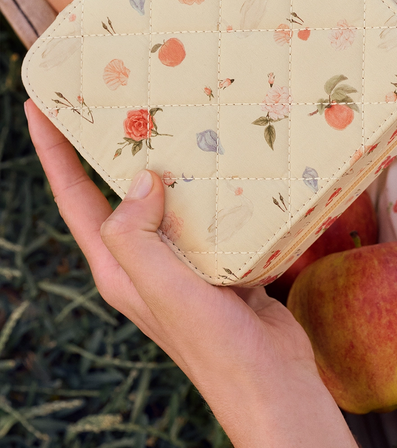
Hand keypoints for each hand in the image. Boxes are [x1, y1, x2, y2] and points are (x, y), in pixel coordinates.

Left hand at [25, 100, 357, 447]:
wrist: (272, 380)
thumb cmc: (216, 345)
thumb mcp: (163, 290)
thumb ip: (137, 237)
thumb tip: (140, 179)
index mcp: (119, 266)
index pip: (75, 199)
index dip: (53, 152)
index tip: (40, 105)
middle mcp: (146, 260)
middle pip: (118, 194)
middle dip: (111, 148)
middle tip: (119, 99)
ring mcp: (184, 260)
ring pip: (169, 200)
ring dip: (170, 163)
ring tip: (179, 119)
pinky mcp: (220, 260)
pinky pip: (209, 212)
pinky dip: (214, 185)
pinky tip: (230, 163)